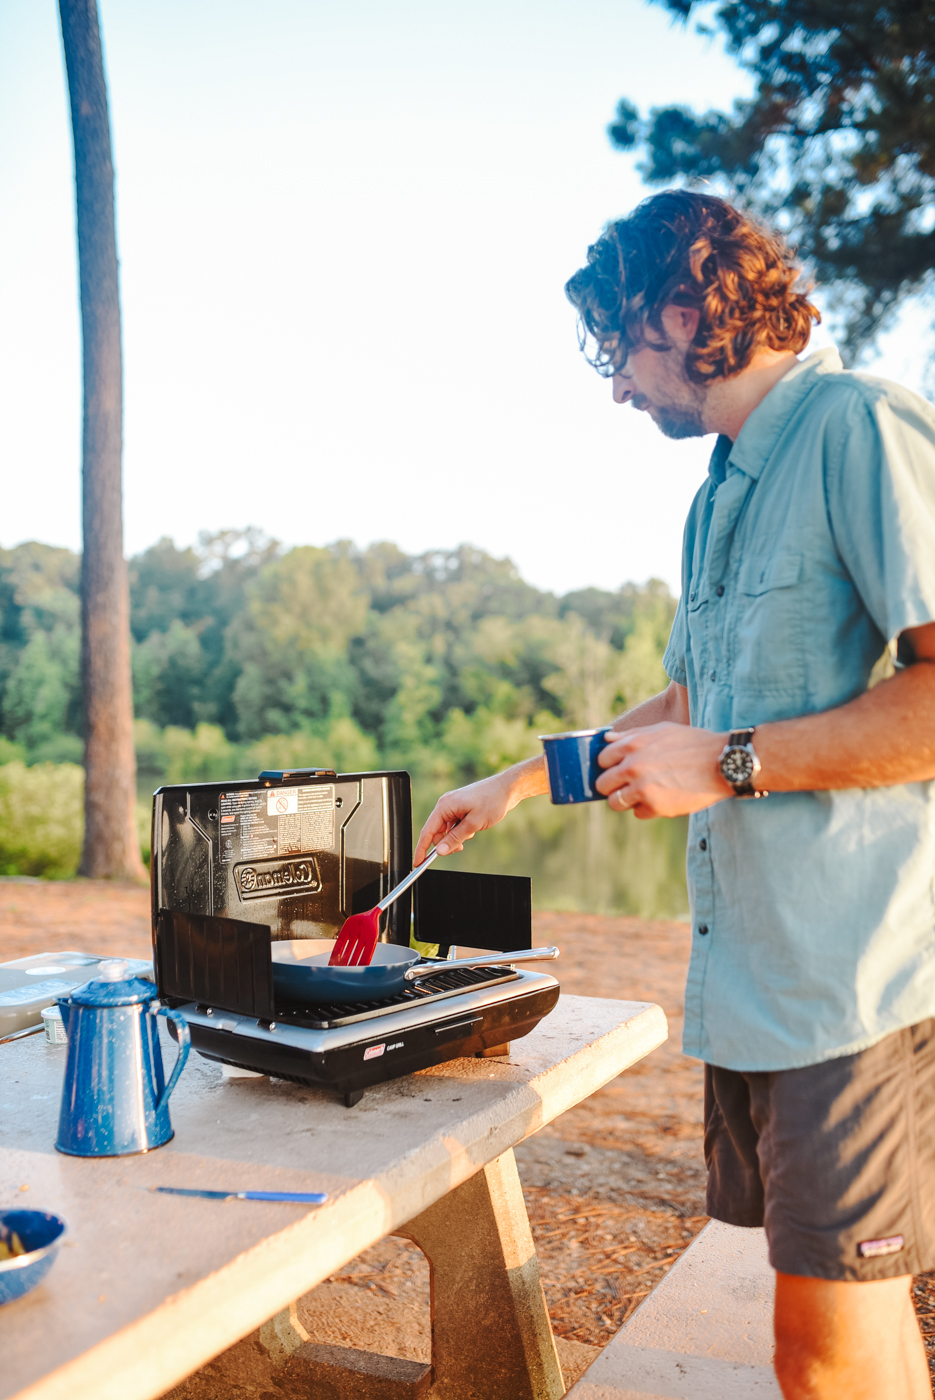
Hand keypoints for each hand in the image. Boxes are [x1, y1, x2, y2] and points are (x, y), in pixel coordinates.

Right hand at [413, 773, 513, 863]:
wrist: (508, 788)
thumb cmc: (492, 801)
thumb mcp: (473, 824)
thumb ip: (455, 838)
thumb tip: (440, 851)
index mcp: (444, 806)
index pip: (427, 831)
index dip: (421, 848)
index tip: (417, 863)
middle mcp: (446, 805)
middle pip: (437, 832)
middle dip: (446, 843)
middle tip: (460, 848)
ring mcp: (453, 806)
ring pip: (447, 830)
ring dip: (456, 837)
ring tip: (471, 833)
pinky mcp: (461, 808)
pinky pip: (454, 825)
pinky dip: (462, 831)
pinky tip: (473, 828)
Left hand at [595, 722, 732, 817]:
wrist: (722, 763)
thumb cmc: (693, 744)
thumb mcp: (662, 730)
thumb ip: (632, 735)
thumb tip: (607, 738)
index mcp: (632, 745)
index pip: (602, 759)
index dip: (609, 765)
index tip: (616, 768)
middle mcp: (633, 766)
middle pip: (603, 784)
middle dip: (612, 785)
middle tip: (626, 785)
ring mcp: (642, 788)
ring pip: (615, 803)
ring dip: (626, 800)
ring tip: (641, 795)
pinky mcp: (656, 807)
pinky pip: (638, 813)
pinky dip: (647, 809)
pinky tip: (661, 799)